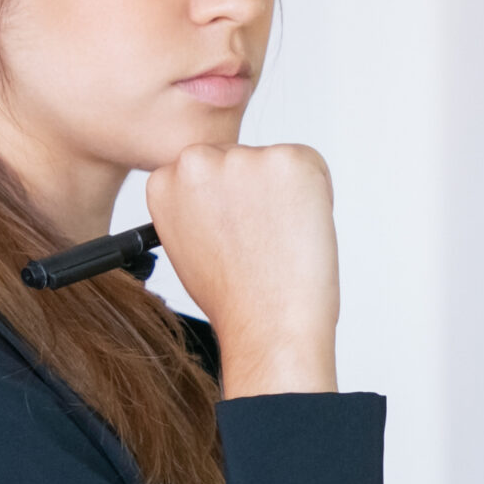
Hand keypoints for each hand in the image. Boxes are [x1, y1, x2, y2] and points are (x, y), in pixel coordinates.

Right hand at [145, 143, 340, 397]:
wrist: (267, 325)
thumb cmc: (235, 298)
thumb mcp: (189, 245)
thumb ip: (196, 207)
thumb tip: (224, 190)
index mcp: (165, 181)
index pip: (207, 169)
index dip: (230, 202)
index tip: (235, 229)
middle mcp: (196, 161)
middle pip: (241, 159)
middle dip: (257, 192)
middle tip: (263, 239)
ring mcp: (243, 158)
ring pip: (277, 163)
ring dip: (286, 194)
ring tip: (280, 240)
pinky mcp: (288, 159)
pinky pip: (312, 166)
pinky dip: (317, 195)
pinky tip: (300, 230)